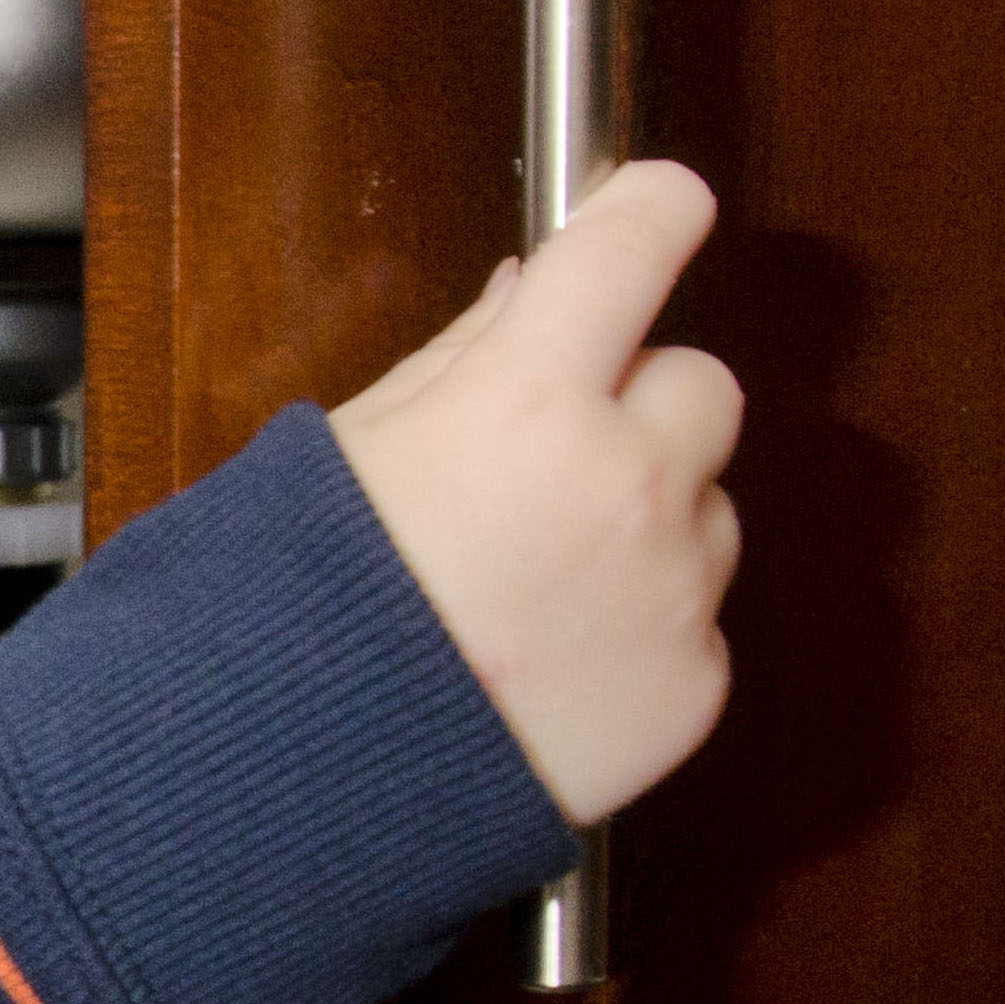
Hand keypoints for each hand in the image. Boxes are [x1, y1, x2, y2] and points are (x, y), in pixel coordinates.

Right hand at [326, 159, 742, 827]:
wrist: (304, 793)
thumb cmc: (297, 614)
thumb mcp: (349, 450)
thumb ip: (462, 359)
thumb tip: (532, 291)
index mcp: (528, 400)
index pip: (639, 243)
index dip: (651, 213)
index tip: (657, 210)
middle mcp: (625, 484)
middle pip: (702, 383)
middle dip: (639, 409)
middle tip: (550, 468)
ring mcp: (673, 592)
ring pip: (708, 511)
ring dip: (649, 526)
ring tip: (537, 593)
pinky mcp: (696, 687)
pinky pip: (698, 624)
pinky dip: (643, 634)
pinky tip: (552, 667)